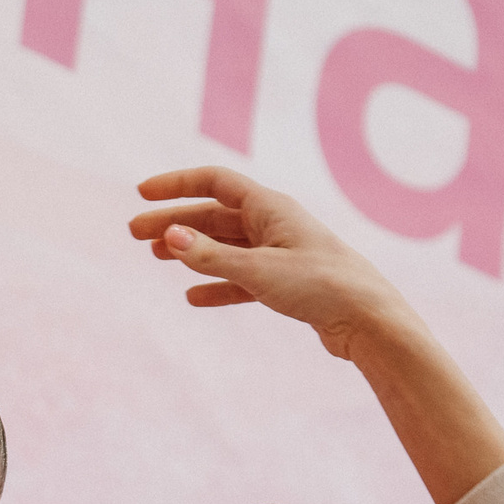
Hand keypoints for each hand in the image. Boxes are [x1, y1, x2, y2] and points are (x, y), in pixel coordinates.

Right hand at [129, 166, 413, 361]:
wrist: (368, 321)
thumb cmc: (321, 287)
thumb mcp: (258, 270)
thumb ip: (211, 256)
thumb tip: (168, 237)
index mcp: (271, 208)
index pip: (215, 183)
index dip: (177, 185)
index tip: (142, 193)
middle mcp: (275, 225)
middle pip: (214, 215)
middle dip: (174, 222)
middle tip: (134, 234)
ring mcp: (281, 254)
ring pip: (226, 246)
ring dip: (191, 250)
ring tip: (156, 257)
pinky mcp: (287, 284)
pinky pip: (242, 279)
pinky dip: (217, 285)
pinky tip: (193, 297)